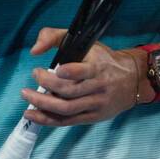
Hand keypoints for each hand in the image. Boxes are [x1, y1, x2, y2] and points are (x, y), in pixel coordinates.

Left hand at [20, 27, 143, 126]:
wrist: (132, 80)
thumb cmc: (104, 60)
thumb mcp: (87, 43)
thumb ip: (56, 37)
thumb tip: (34, 50)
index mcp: (98, 67)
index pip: (83, 71)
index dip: (67, 72)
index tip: (51, 68)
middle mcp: (98, 87)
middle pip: (69, 91)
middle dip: (46, 86)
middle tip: (33, 77)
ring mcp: (96, 104)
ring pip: (66, 109)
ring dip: (43, 104)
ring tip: (26, 96)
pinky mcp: (93, 117)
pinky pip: (67, 121)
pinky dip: (48, 119)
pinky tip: (33, 114)